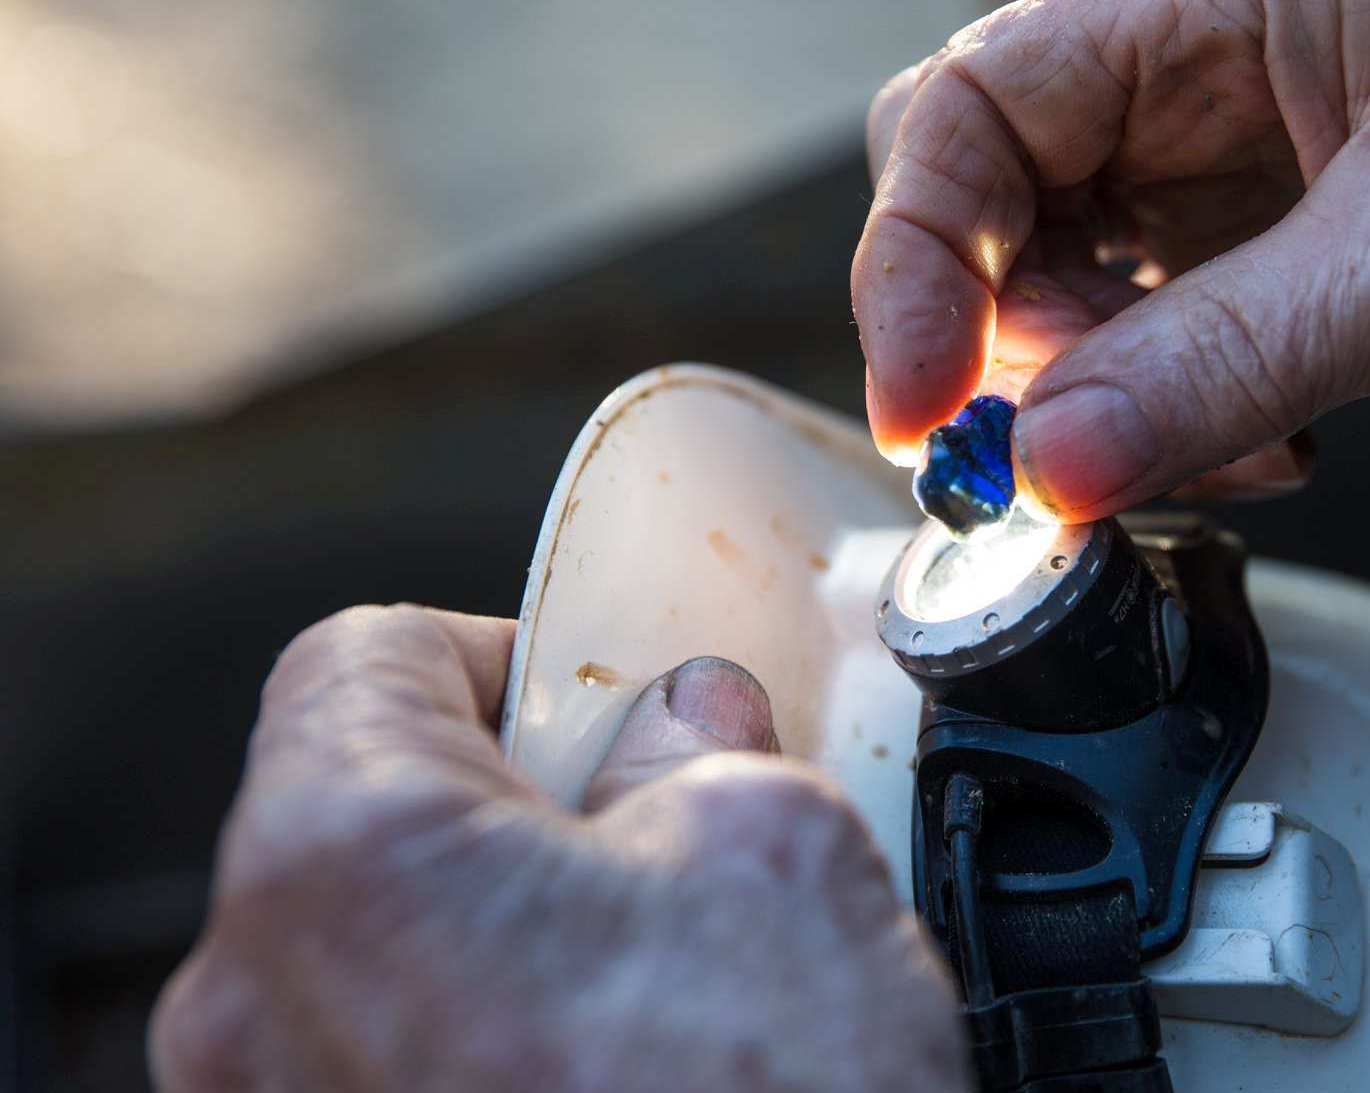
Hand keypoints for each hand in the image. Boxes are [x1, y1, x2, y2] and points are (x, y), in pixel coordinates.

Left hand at [150, 606, 967, 1091]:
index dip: (505, 655)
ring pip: (384, 959)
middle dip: (520, 810)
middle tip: (660, 842)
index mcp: (339, 860)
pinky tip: (624, 1080)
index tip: (597, 702)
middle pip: (366, 817)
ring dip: (513, 940)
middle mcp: (256, 1007)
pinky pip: (391, 1071)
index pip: (364, 660)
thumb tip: (688, 732)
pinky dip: (491, 1047)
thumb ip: (704, 751)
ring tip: (661, 988)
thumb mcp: (778, 852)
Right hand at [853, 0, 1369, 519]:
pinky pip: (1157, 350)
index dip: (921, 248)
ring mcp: (1253, 173)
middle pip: (1002, 192)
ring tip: (1205, 452)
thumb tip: (1053, 465)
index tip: (924, 396)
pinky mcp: (1293, 267)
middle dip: (1000, 333)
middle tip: (1035, 456)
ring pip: (1072, 286)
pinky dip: (1170, 422)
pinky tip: (1269, 451)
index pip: (992, 95)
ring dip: (1093, 397)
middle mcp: (1225, 72)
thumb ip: (1225, 363)